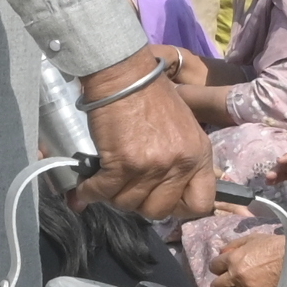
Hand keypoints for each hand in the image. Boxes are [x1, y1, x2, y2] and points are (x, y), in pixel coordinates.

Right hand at [73, 50, 213, 219]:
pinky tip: (85, 188)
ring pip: (129, 204)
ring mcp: (152, 166)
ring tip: (107, 182)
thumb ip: (179, 160)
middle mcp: (180, 164)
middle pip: (159, 211)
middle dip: (140, 204)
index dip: (179, 208)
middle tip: (128, 188)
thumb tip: (160, 192)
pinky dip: (90, 193)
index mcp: (199, 155)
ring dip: (114, 196)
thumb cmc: (152, 97)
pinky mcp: (123, 163)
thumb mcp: (183, 128)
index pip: (200, 204)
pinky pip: (104, 192)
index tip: (162, 199)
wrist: (125, 76)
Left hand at [208, 230, 285, 286]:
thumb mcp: (249, 239)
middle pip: (216, 286)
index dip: (217, 266)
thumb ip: (233, 246)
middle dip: (219, 284)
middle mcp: (236, 275)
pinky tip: (258, 285)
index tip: (222, 267)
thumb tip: (221, 253)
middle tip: (226, 281)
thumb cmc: (270, 244)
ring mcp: (247, 286)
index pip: (213, 267)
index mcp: (232, 259)